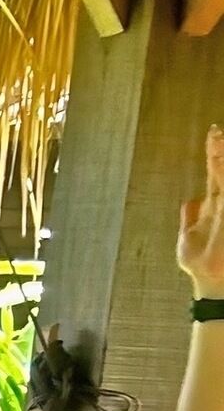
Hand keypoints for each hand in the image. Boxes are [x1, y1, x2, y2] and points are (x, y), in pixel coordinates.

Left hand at [181, 127, 223, 299]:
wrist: (211, 280)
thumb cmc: (202, 261)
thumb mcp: (189, 236)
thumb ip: (190, 216)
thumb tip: (190, 199)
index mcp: (214, 204)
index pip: (216, 171)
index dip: (215, 152)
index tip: (213, 132)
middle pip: (223, 169)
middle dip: (220, 149)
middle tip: (216, 130)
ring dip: (222, 158)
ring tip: (218, 138)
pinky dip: (223, 174)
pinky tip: (221, 163)